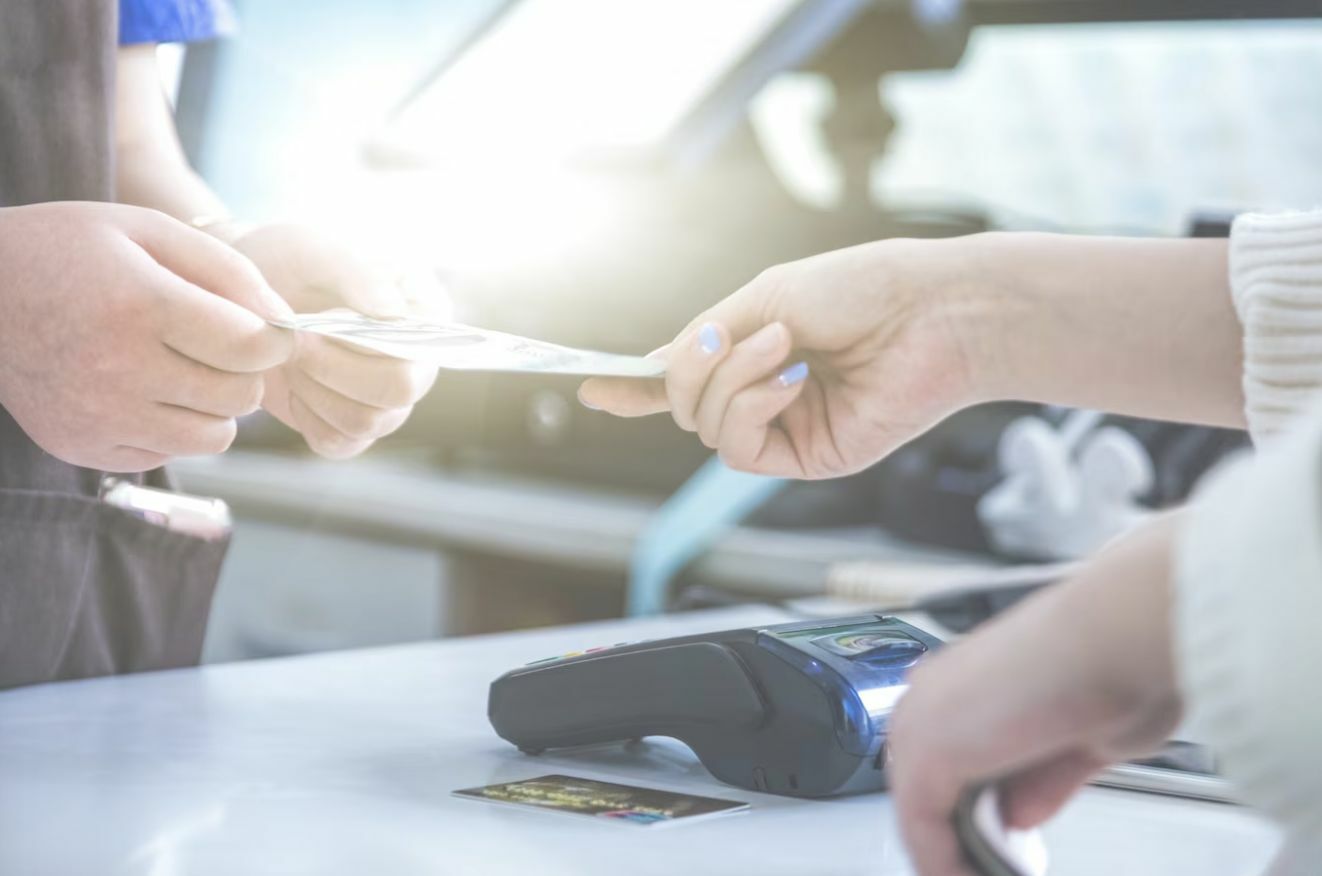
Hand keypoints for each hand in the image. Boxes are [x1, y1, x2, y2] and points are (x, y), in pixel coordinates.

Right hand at [0, 202, 293, 471]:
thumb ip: (227, 269)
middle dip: (245, 371)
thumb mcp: (147, 230)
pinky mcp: (83, 448)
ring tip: (184, 368)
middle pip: (240, 397)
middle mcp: (117, 369)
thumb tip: (286, 322)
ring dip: (215, 406)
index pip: (251, 347)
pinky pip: (169, 454)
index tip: (264, 329)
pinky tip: (143, 389)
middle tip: (218, 345)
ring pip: (214, 437)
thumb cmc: (71, 251)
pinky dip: (173, 427)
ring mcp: (98, 416)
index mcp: (139, 306)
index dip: (274, 338)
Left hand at [228, 224, 444, 457]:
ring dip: (314, 390)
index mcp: (427, 314)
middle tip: (296, 341)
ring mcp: (387, 400)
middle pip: (398, 392)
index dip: (367, 345)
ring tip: (291, 354)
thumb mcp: (319, 249)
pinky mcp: (352, 426)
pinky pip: (338, 443)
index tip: (321, 320)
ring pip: (365, 422)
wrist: (247, 292)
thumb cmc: (292, 260)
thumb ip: (359, 274)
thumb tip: (393, 315)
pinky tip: (295, 382)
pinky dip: (306, 415)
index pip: (421, 348)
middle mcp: (417, 361)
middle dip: (335, 369)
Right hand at [578, 238, 1001, 477]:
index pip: (686, 379)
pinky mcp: (807, 458)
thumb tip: (651, 366)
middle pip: (683, 405)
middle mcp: (765, 394)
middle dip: (688, 369)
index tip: (590, 384)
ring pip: (705, 427)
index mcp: (755, 352)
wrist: (932, 311)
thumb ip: (707, 337)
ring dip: (730, 381)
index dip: (637, 384)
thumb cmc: (862, 289)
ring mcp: (785, 429)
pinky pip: (739, 447)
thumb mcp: (766, 297)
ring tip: (784, 346)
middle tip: (722, 336)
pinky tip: (790, 380)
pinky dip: (750, 407)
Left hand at [888, 516, 1182, 875]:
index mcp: (969, 680)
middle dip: (956, 834)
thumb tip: (1019, 813)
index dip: (970, 808)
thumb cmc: (1120, 661)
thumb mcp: (1086, 738)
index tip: (997, 844)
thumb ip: (1044, 778)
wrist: (1120, 634)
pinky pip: (921, 826)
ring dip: (950, 852)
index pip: (948, 757)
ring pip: (919, 806)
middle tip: (989, 868)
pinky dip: (943, 863)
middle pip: (925, 782)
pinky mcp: (928, 751)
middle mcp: (936, 693)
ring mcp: (924, 718)